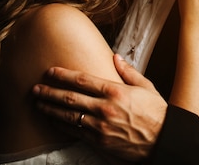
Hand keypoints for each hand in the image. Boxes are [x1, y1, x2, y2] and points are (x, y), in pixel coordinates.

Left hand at [33, 54, 167, 160]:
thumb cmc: (156, 112)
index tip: (50, 71)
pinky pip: (75, 132)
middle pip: (69, 97)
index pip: (82, 80)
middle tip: (35, 88)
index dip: (63, 74)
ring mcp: (100, 126)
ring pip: (68, 115)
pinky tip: (52, 120)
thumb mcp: (146, 86)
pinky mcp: (99, 141)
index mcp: (116, 91)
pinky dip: (60, 125)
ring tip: (37, 103)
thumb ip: (128, 71)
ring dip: (50, 108)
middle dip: (49, 92)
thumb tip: (115, 57)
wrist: (163, 140)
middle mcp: (105, 108)